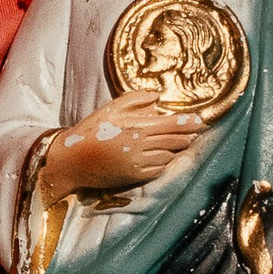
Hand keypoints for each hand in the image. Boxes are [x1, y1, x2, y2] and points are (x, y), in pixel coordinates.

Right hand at [40, 91, 205, 201]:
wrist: (71, 160)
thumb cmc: (89, 131)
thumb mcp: (110, 108)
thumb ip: (135, 99)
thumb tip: (157, 97)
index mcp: (136, 128)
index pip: (172, 125)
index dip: (188, 123)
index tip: (201, 121)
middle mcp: (140, 146)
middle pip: (175, 141)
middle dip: (188, 136)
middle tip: (197, 131)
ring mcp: (138, 163)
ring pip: (169, 156)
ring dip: (178, 149)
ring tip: (184, 142)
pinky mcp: (134, 176)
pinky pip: (158, 169)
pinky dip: (166, 162)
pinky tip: (167, 156)